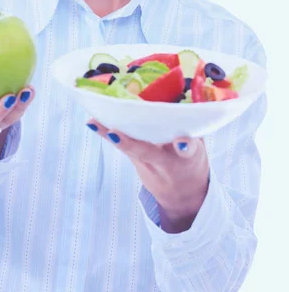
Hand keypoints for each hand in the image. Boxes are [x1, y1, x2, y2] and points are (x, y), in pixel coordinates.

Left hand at [86, 118, 209, 230]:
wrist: (183, 197)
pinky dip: (107, 133)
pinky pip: (123, 147)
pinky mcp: (136, 162)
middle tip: (114, 132)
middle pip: (148, 153)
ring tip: (94, 122)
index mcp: (190, 156)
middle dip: (131, 144)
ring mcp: (149, 165)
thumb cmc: (192, 161)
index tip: (181, 141)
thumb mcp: (200, 148)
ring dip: (112, 136)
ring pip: (130, 149)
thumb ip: (192, 128)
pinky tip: (92, 122)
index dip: (185, 146)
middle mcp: (166, 163)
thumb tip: (184, 94)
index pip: (189, 152)